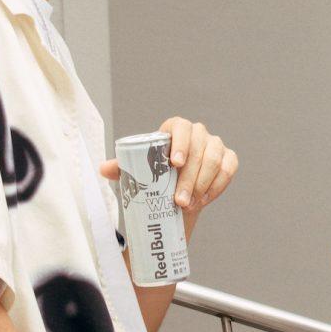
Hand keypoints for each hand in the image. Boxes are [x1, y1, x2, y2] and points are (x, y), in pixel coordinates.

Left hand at [97, 118, 238, 213]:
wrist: (175, 193)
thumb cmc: (155, 177)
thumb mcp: (138, 173)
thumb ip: (122, 169)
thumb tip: (103, 169)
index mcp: (175, 129)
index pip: (181, 127)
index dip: (181, 142)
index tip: (175, 164)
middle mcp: (198, 133)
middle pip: (199, 148)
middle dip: (190, 177)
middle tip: (178, 201)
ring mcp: (215, 145)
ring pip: (215, 160)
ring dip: (203, 184)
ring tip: (188, 204)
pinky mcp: (228, 159)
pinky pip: (228, 169)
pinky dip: (217, 186)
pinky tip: (204, 199)